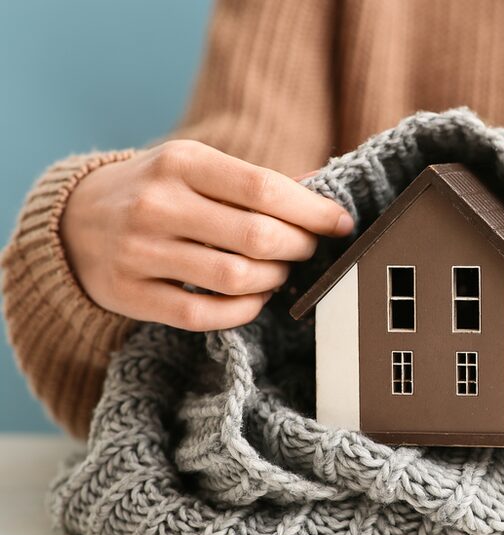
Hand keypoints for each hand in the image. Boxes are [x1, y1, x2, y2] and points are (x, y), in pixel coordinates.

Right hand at [61, 140, 349, 330]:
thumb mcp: (198, 168)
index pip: (264, 188)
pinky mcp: (130, 293)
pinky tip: (253, 298)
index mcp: (181, 161)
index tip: (341, 223)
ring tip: (280, 273)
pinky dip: (242, 310)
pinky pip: (203, 315)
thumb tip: (325, 185)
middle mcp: (156, 203)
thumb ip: (257, 181)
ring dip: (274, 280)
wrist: (74, 220)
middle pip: (257, 236)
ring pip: (235, 277)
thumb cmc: (159, 191)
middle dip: (298, 248)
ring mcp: (139, 251)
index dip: (313, 211)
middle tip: (308, 250)